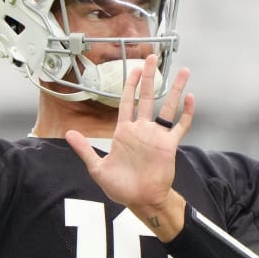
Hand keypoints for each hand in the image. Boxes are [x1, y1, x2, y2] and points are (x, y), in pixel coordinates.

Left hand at [66, 54, 194, 211]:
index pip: (127, 101)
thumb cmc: (120, 187)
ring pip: (168, 107)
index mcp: (124, 132)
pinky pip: (180, 126)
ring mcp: (157, 136)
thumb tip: (68, 133)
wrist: (141, 200)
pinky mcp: (169, 145)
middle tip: (151, 57)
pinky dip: (186, 112)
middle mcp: (142, 130)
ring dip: (175, 89)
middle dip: (149, 77)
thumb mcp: (97, 167)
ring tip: (184, 72)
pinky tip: (190, 97)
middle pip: (147, 97)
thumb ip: (84, 149)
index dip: (129, 84)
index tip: (133, 68)